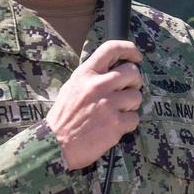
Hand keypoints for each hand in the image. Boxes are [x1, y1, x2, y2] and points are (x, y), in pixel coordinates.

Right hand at [46, 40, 142, 169]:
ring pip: (137, 96)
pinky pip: (135, 118)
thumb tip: (113, 69)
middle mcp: (98, 86)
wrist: (56, 144)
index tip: (136, 55)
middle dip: (134, 82)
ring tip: (116, 112)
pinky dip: (128, 123)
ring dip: (131, 105)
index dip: (129, 48)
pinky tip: (114, 126)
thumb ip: (91, 77)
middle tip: (126, 91)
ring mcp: (108, 104)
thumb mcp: (71, 87)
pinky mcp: (115, 123)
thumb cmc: (64, 117)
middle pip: (132, 72)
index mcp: (86, 74)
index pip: (111, 48)